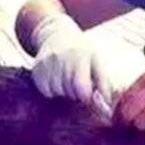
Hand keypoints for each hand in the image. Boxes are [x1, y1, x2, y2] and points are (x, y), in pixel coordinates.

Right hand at [30, 15, 144, 109]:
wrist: (56, 35)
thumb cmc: (83, 53)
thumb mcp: (97, 62)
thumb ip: (103, 85)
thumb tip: (108, 108)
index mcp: (82, 56)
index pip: (80, 86)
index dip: (85, 96)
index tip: (87, 94)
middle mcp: (63, 57)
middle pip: (68, 91)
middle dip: (75, 93)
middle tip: (77, 85)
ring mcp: (48, 62)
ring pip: (56, 91)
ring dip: (63, 92)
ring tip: (66, 80)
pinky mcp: (36, 67)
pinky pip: (44, 90)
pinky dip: (51, 90)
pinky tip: (56, 80)